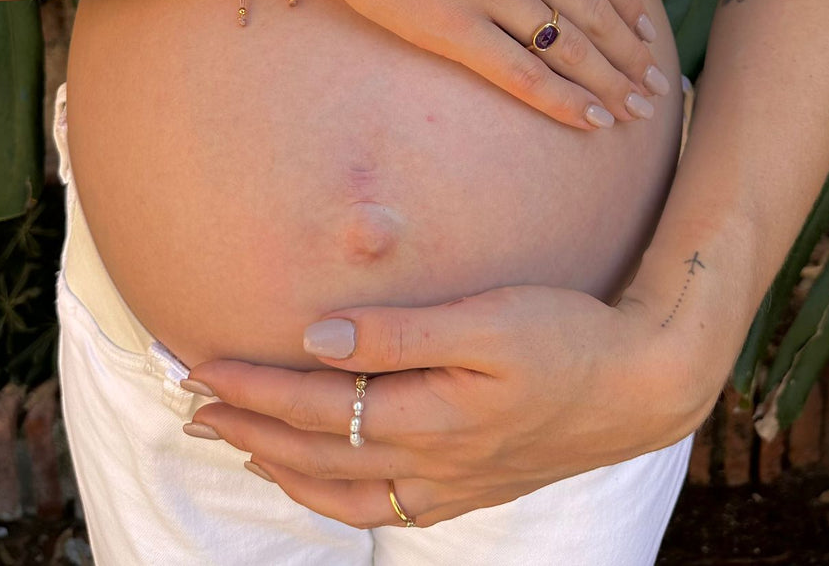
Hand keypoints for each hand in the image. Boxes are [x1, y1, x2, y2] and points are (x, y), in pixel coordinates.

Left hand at [180, 287, 720, 528]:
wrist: (637, 387)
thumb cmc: (565, 335)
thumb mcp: (489, 319)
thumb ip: (400, 332)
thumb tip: (318, 338)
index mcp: (430, 416)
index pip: (317, 404)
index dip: (253, 385)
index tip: (201, 363)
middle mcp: (430, 464)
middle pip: (315, 452)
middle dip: (246, 425)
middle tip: (191, 400)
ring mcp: (448, 486)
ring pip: (339, 493)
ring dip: (277, 464)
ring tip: (234, 438)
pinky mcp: (465, 491)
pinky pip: (377, 510)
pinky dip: (329, 495)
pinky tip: (312, 476)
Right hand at [278, 0, 664, 130]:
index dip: (626, 3)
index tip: (646, 31)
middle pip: (592, 12)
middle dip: (630, 54)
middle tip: (657, 86)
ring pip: (567, 46)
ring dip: (609, 82)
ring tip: (637, 109)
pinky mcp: (452, 28)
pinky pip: (520, 73)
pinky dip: (561, 100)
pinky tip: (590, 120)